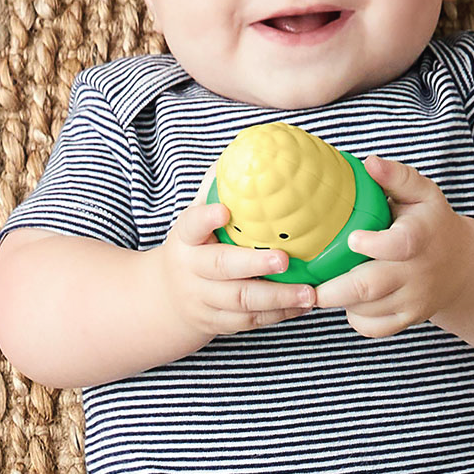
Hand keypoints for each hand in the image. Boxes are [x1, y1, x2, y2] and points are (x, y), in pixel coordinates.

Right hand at [157, 164, 316, 340]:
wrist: (164, 298)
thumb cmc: (195, 246)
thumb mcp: (195, 219)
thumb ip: (219, 191)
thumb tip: (250, 150)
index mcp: (185, 239)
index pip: (191, 225)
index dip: (206, 218)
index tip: (223, 210)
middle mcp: (191, 270)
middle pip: (221, 268)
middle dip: (254, 264)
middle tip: (284, 259)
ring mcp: (202, 299)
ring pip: (240, 301)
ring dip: (277, 297)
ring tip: (308, 292)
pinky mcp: (216, 323)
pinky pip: (249, 321)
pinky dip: (277, 315)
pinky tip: (302, 305)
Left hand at [314, 155, 472, 337]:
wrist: (463, 266)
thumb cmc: (432, 222)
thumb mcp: (422, 193)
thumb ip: (396, 176)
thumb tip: (368, 162)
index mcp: (419, 237)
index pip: (398, 246)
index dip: (373, 245)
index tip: (351, 238)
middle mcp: (417, 273)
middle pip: (369, 288)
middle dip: (332, 288)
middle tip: (305, 280)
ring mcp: (413, 300)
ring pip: (367, 310)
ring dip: (339, 300)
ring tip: (322, 283)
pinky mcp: (408, 318)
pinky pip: (374, 328)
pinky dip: (355, 318)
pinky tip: (347, 299)